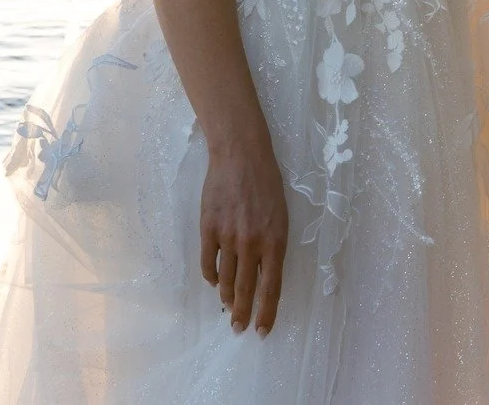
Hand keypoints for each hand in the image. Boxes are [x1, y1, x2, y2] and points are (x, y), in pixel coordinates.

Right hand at [199, 135, 288, 334]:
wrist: (241, 157)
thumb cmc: (267, 184)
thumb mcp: (281, 216)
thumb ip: (272, 246)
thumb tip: (263, 273)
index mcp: (275, 241)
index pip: (272, 287)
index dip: (267, 312)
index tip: (262, 330)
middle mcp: (252, 244)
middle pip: (247, 290)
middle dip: (244, 314)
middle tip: (239, 329)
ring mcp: (228, 238)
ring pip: (225, 280)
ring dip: (227, 299)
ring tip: (228, 309)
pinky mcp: (208, 230)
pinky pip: (208, 263)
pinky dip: (211, 277)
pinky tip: (214, 282)